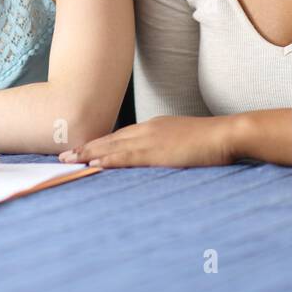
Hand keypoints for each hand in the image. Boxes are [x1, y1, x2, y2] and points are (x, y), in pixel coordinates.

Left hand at [58, 115, 236, 167]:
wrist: (227, 134)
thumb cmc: (213, 141)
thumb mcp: (186, 141)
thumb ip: (171, 148)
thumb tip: (165, 157)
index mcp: (156, 127)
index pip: (121, 136)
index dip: (101, 143)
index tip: (84, 149)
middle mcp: (148, 130)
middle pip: (110, 139)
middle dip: (86, 147)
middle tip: (64, 154)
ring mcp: (150, 139)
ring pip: (111, 146)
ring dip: (88, 153)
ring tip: (68, 160)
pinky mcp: (156, 151)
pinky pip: (125, 156)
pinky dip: (106, 159)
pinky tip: (92, 164)